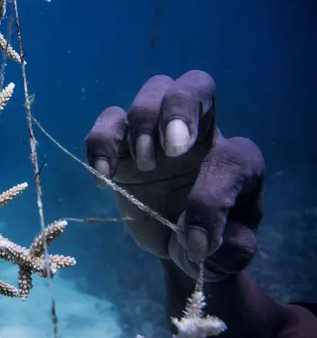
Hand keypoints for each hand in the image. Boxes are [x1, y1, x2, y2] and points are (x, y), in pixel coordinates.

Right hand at [85, 70, 264, 280]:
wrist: (177, 243)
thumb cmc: (211, 241)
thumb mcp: (231, 253)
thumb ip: (229, 248)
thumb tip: (200, 239)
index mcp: (236, 159)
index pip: (232, 158)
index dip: (213, 199)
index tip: (194, 241)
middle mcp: (200, 133)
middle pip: (195, 84)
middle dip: (181, 109)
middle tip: (173, 150)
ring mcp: (158, 133)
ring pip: (152, 90)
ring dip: (143, 120)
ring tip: (142, 162)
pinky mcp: (122, 143)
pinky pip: (108, 121)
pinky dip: (101, 141)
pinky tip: (103, 176)